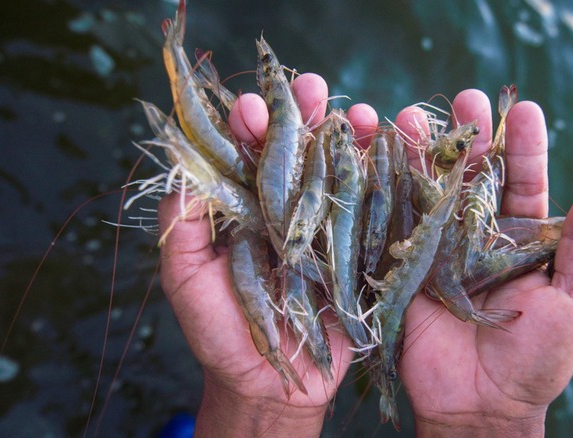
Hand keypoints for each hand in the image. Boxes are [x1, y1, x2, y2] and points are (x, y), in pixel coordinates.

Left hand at [157, 73, 378, 436]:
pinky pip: (373, 206)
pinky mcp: (359, 249)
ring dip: (349, 136)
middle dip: (304, 115)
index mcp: (244, 208)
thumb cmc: (222, 334)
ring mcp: (325, 226)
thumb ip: (180, 228)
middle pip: (298, 149)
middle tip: (312, 88)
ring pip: (338, 168)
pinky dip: (384, 176)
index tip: (253, 107)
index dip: (251, 125)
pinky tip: (392, 150)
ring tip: (360, 115)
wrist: (273, 384)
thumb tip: (185, 171)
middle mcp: (285, 208)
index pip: (248, 153)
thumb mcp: (186, 281)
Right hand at [394, 91, 572, 435]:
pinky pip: (399, 225)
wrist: (482, 404)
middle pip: (475, 177)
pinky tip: (383, 156)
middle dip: (471, 136)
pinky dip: (391, 190)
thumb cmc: (540, 360)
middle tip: (466, 97)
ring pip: (434, 191)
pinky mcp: (408, 269)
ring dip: (426, 153)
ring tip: (416, 116)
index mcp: (523, 241)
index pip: (525, 182)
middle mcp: (480, 237)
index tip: (523, 109)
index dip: (524, 146)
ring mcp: (442, 250)